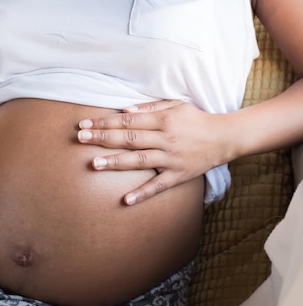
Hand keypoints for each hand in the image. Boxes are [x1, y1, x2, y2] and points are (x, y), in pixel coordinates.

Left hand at [78, 100, 225, 204]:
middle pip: (129, 138)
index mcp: (163, 120)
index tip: (85, 123)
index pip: (128, 120)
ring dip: (116, 162)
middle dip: (103, 138)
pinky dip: (143, 193)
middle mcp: (165, 139)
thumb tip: (124, 111)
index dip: (105, 122)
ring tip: (94, 164)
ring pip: (140, 161)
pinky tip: (126, 200)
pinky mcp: (179, 175)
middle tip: (80, 138)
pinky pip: (159, 186)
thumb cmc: (196, 118)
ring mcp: (171, 159)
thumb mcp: (175, 105)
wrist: (224, 138)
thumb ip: (150, 108)